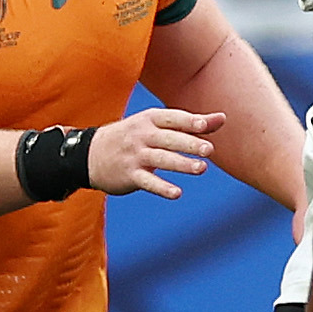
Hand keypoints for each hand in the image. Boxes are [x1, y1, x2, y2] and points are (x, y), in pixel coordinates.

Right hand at [89, 104, 223, 195]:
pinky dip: (162, 188)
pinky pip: (148, 182)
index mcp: (150, 119)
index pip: (173, 118)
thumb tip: (223, 118)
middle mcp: (142, 136)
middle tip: (209, 150)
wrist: (90, 154)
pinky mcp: (129, 175)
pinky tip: (177, 193)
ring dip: (181, 165)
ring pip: (160, 160)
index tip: (205, 126)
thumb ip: (191, 123)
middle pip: (169, 139)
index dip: (189, 122)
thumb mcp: (157, 125)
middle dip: (189, 144)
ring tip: (201, 169)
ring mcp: (135, 156)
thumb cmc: (134, 137)